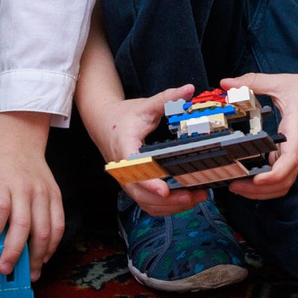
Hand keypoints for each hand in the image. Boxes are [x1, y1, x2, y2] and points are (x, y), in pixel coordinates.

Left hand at [0, 110, 64, 278]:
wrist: (18, 142)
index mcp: (1, 184)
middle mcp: (24, 189)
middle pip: (23, 225)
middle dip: (14, 252)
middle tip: (6, 269)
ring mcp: (43, 193)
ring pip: (44, 229)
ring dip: (37, 255)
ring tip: (29, 272)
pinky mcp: (55, 196)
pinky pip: (58, 223)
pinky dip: (53, 243)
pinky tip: (44, 256)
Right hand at [95, 81, 203, 217]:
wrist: (103, 122)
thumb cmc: (123, 116)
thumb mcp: (145, 105)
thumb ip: (167, 98)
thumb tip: (189, 90)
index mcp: (125, 148)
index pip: (134, 169)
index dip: (149, 182)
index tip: (165, 189)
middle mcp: (122, 169)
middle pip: (141, 193)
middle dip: (168, 199)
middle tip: (193, 195)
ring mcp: (126, 180)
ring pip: (144, 202)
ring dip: (169, 206)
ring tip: (195, 199)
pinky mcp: (131, 185)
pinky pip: (145, 203)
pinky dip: (163, 207)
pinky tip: (183, 202)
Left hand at [219, 71, 297, 200]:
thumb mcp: (280, 82)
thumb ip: (252, 82)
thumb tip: (226, 83)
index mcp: (297, 129)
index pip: (290, 159)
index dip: (273, 174)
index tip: (256, 179)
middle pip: (285, 181)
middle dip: (260, 190)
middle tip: (234, 185)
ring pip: (285, 183)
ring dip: (264, 191)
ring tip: (239, 186)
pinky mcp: (296, 155)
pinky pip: (285, 176)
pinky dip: (269, 184)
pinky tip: (251, 178)